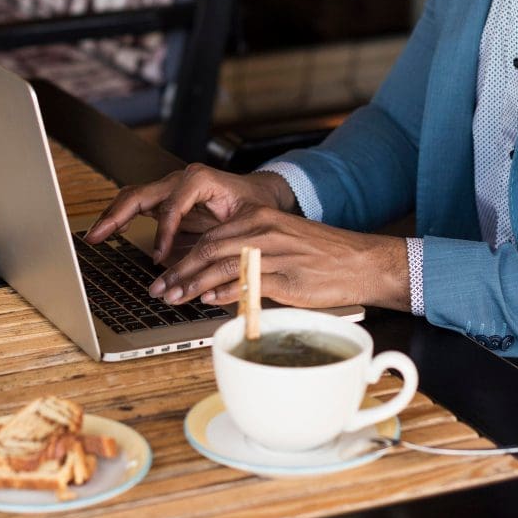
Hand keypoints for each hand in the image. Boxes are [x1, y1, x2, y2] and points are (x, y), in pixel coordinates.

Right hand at [84, 164, 296, 262]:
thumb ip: (229, 240)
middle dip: (117, 215)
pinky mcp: (168, 197)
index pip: (172, 206)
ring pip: (135, 196)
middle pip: (142, 193)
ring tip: (96, 236)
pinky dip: (123, 215)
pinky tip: (113, 231)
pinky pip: (140, 203)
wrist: (260, 194)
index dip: (163, 233)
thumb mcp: (248, 221)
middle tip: (97, 237)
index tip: (159, 258)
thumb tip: (211, 267)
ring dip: (114, 215)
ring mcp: (172, 186)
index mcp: (201, 180)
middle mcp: (182, 179)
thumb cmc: (256, 206)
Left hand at [148, 206, 410, 311]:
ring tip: (174, 299)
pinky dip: (224, 291)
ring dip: (192, 285)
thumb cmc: (321, 256)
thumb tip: (213, 281)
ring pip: (221, 266)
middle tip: (159, 290)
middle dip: (179, 273)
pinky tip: (209, 300)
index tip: (164, 275)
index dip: (182, 258)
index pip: (209, 237)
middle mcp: (263, 229)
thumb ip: (247, 256)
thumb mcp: (281, 243)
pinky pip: (247, 282)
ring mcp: (273, 252)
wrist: (358, 261)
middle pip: (208, 250)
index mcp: (260, 217)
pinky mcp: (285, 274)